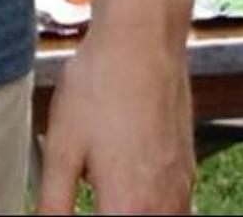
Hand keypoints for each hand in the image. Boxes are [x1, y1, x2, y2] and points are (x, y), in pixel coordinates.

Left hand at [37, 17, 192, 212]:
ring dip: (133, 213)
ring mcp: (181, 185)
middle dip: (113, 214)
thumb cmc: (101, 86)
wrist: (143, 41)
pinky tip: (135, 195)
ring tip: (109, 200)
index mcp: (128, 205)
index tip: (76, 207)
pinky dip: (156, 210)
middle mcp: (163, 203)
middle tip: (93, 198)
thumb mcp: (61, 147)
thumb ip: (53, 201)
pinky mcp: (189, 167)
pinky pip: (178, 208)